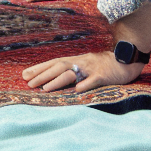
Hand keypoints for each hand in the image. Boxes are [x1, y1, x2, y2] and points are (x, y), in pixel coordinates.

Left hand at [23, 50, 143, 92]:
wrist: (125, 59)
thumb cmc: (103, 65)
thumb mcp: (85, 66)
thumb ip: (72, 71)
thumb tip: (54, 78)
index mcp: (75, 60)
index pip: (54, 63)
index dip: (40, 68)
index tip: (25, 75)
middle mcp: (81, 62)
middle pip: (59, 66)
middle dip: (43, 75)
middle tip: (28, 83)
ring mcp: (91, 68)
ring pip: (72, 73)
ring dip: (57, 81)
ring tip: (45, 88)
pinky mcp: (103, 75)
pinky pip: (93, 80)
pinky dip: (85, 85)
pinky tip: (77, 91)